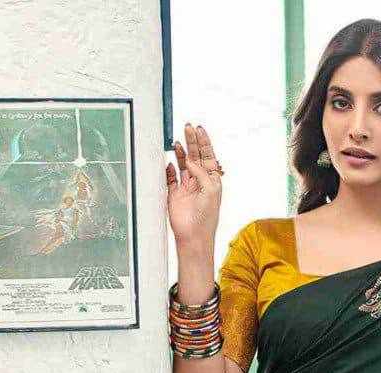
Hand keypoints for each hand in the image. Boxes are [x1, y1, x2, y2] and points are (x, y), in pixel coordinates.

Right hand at [166, 122, 221, 248]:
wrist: (193, 235)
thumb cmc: (206, 217)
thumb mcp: (211, 190)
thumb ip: (202, 173)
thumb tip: (191, 160)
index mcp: (211, 180)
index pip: (208, 156)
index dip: (204, 142)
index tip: (199, 129)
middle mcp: (199, 182)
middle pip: (195, 156)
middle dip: (192, 141)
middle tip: (188, 127)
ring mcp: (186, 187)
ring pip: (182, 164)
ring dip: (180, 152)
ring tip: (177, 141)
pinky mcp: (174, 194)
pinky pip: (170, 177)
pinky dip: (169, 169)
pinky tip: (169, 162)